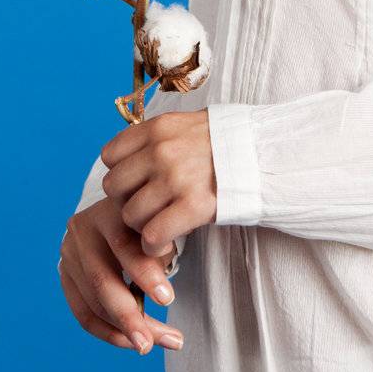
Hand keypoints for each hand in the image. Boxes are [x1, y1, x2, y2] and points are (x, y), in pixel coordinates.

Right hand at [58, 195, 184, 353]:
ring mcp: (69, 254)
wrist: (123, 212)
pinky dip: (108, 332)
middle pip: (102, 281)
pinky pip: (84, 314)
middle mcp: (83, 229)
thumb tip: (162, 289)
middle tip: (151, 343)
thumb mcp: (159, 223)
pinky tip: (130, 342)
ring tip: (151, 345)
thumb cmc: (150, 220)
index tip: (168, 300)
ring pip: (93, 304)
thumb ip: (160, 248)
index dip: (145, 274)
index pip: (123, 245)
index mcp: (108, 208)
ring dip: (123, 332)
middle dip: (129, 317)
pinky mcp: (65, 276)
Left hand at [100, 107, 217, 255]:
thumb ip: (154, 139)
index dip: (120, 173)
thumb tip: (124, 158)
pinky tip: (165, 241)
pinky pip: (151, 236)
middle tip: (146, 207)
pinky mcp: (192, 206)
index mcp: (158, 128)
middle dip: (126, 201)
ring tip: (158, 224)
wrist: (262, 155)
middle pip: (114, 187)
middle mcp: (161, 150)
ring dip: (140, 226)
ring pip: (129, 215)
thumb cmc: (222, 144)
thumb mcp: (184, 126)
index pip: (110, 156)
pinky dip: (153, 245)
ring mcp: (176, 178)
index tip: (135, 182)